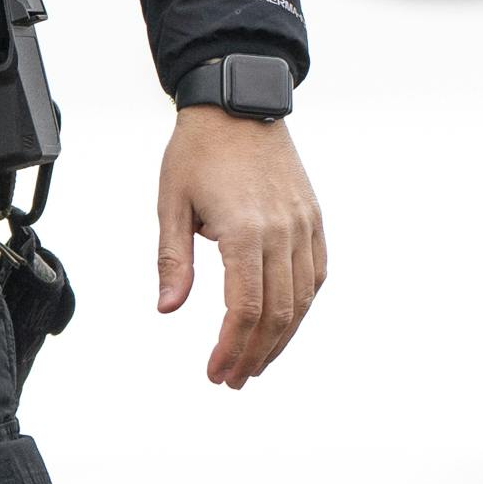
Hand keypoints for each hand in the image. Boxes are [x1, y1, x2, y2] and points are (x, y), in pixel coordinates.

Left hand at [154, 107, 324, 389]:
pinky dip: (300, 307)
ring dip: (280, 340)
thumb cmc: (198, 151)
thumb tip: (168, 309)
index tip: (216, 372)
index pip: (245, 309)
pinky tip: (281, 326)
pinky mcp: (313, 219)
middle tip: (233, 380)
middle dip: (254, 355)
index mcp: (245, 230)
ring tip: (255, 364)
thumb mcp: (172, 203)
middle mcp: (282, 232)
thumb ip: (173, 260)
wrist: (239, 103)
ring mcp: (304, 226)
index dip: (231, 348)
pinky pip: (315, 276)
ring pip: (301, 301)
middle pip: (277, 314)